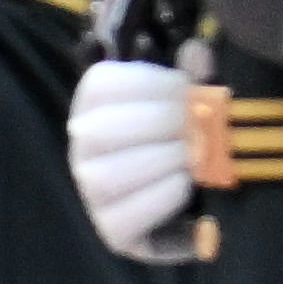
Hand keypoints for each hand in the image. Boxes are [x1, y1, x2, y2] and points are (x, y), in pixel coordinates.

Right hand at [65, 57, 208, 263]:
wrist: (199, 202)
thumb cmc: (190, 139)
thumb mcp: (193, 102)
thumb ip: (195, 76)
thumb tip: (197, 51)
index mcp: (96, 105)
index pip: (100, 86)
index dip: (148, 84)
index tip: (186, 89)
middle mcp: (83, 148)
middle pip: (100, 130)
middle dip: (158, 126)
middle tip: (197, 127)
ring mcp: (91, 191)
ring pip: (105, 177)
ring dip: (158, 164)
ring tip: (194, 159)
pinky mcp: (112, 231)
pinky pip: (122, 218)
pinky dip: (159, 200)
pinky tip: (185, 187)